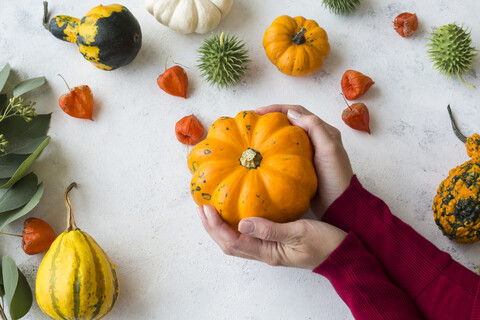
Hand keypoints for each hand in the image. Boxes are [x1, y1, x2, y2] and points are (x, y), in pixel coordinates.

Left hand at [198, 205, 346, 268]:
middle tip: (201, 206)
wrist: (343, 254)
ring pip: (236, 240)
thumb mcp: (300, 232)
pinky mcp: (274, 242)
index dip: (216, 226)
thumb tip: (242, 222)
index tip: (206, 207)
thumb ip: (271, 229)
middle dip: (211, 226)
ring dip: (221, 226)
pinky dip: (235, 224)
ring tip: (212, 209)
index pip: (232, 241)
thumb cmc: (325, 244)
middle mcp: (264, 252)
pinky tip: (234, 212)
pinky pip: (248, 235)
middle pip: (228, 244)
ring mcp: (268, 249)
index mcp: (268, 252)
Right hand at [256, 105, 353, 216]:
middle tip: (251, 120)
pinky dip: (272, 151)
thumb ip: (314, 128)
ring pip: (285, 137)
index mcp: (324, 131)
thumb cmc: (336, 178)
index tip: (258, 112)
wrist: (339, 205)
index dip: (277, 108)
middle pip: (290, 122)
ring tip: (252, 135)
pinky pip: (283, 154)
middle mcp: (315, 139)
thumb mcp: (328, 149)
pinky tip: (260, 155)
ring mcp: (307, 153)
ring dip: (270, 134)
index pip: (298, 112)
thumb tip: (291, 113)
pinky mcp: (300, 167)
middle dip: (270, 118)